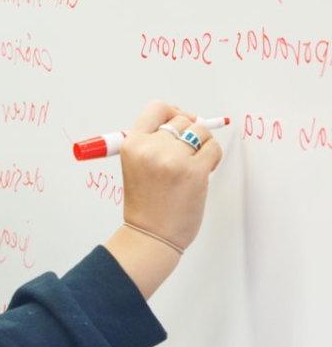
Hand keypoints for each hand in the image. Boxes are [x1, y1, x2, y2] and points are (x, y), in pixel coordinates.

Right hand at [121, 100, 222, 250]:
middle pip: (181, 119)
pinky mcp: (194, 171)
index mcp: (133, 145)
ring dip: (202, 145)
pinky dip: (212, 158)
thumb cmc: (146, 206)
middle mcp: (151, 149)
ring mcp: (173, 159)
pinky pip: (213, 148)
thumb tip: (185, 119)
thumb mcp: (136, 167)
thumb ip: (152, 143)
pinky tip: (203, 173)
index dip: (172, 112)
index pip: (157, 109)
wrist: (151, 237)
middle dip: (188, 135)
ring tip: (193, 165)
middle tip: (185, 155)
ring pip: (200, 131)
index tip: (179, 121)